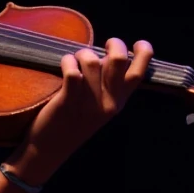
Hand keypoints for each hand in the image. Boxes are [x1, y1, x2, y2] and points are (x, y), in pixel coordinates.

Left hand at [15, 37, 153, 179]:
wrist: (50, 148)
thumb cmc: (73, 121)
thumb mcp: (101, 107)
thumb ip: (110, 84)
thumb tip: (112, 53)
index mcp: (119, 102)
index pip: (139, 72)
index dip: (143, 52)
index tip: (135, 43)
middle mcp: (108, 103)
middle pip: (119, 60)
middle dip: (112, 44)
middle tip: (101, 46)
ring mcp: (88, 104)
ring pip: (92, 61)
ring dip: (81, 53)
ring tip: (75, 59)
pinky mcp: (67, 102)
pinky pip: (72, 71)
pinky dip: (67, 62)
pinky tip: (64, 65)